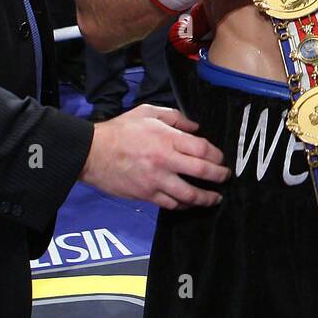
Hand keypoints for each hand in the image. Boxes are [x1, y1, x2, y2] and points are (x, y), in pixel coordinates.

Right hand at [79, 104, 228, 208]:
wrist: (93, 152)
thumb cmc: (120, 130)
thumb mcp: (148, 112)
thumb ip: (175, 117)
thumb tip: (195, 127)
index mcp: (168, 139)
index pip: (203, 149)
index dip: (217, 156)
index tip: (221, 159)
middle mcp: (166, 161)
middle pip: (203, 172)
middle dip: (219, 176)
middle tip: (225, 177)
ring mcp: (156, 181)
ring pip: (189, 194)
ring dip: (206, 198)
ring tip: (214, 198)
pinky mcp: (146, 195)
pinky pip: (171, 204)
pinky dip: (183, 205)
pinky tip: (189, 203)